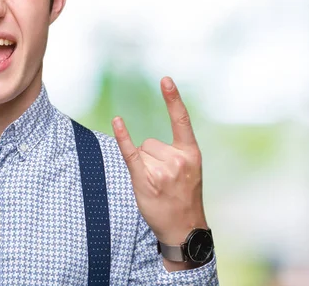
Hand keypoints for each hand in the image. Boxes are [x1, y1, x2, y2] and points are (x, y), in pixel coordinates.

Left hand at [112, 77, 206, 246]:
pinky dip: (122, 137)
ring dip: (143, 167)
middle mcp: (177, 158)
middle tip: (163, 181)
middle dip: (151, 159)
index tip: (165, 79)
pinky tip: (117, 121)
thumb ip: (174, 153)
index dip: (173, 99)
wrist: (183, 228)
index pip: (181, 120)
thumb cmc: (183, 198)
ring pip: (140, 152)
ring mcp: (161, 169)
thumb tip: (143, 144)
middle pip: (150, 142)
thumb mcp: (189, 171)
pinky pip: (130, 152)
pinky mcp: (144, 178)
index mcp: (191, 153)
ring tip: (156, 186)